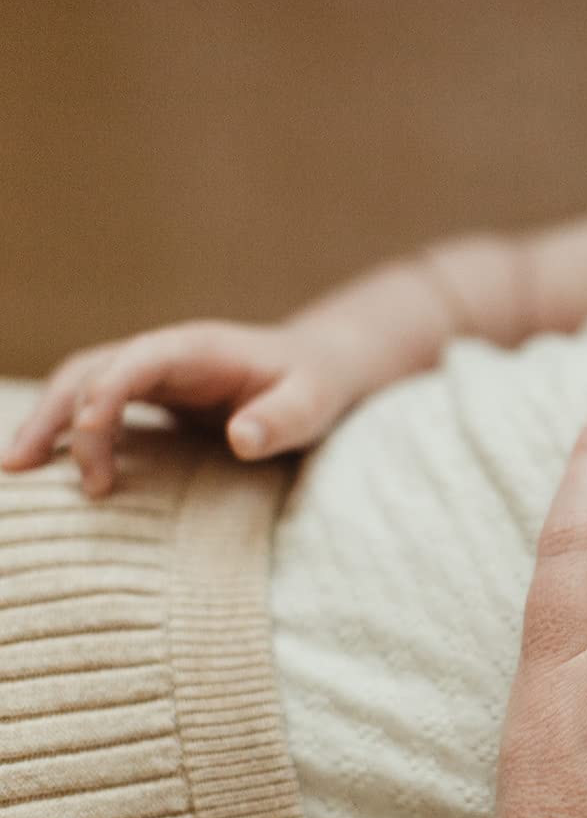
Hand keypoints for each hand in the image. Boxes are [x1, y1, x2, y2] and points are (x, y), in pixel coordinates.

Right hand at [2, 318, 373, 494]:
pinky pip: (98, 405)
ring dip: (47, 421)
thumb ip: (282, 421)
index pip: (134, 363)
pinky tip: (47, 465)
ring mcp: (154, 371)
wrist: (323, 367)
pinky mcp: (152, 394)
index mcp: (197, 349)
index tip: (91, 446)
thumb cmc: (317, 386)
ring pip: (82, 385)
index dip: (105, 398)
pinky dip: (68, 430)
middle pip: (90, 371)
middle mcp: (165, 353)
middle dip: (53, 413)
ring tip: (14, 468)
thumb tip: (241, 439)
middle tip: (20, 466)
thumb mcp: (314, 405)